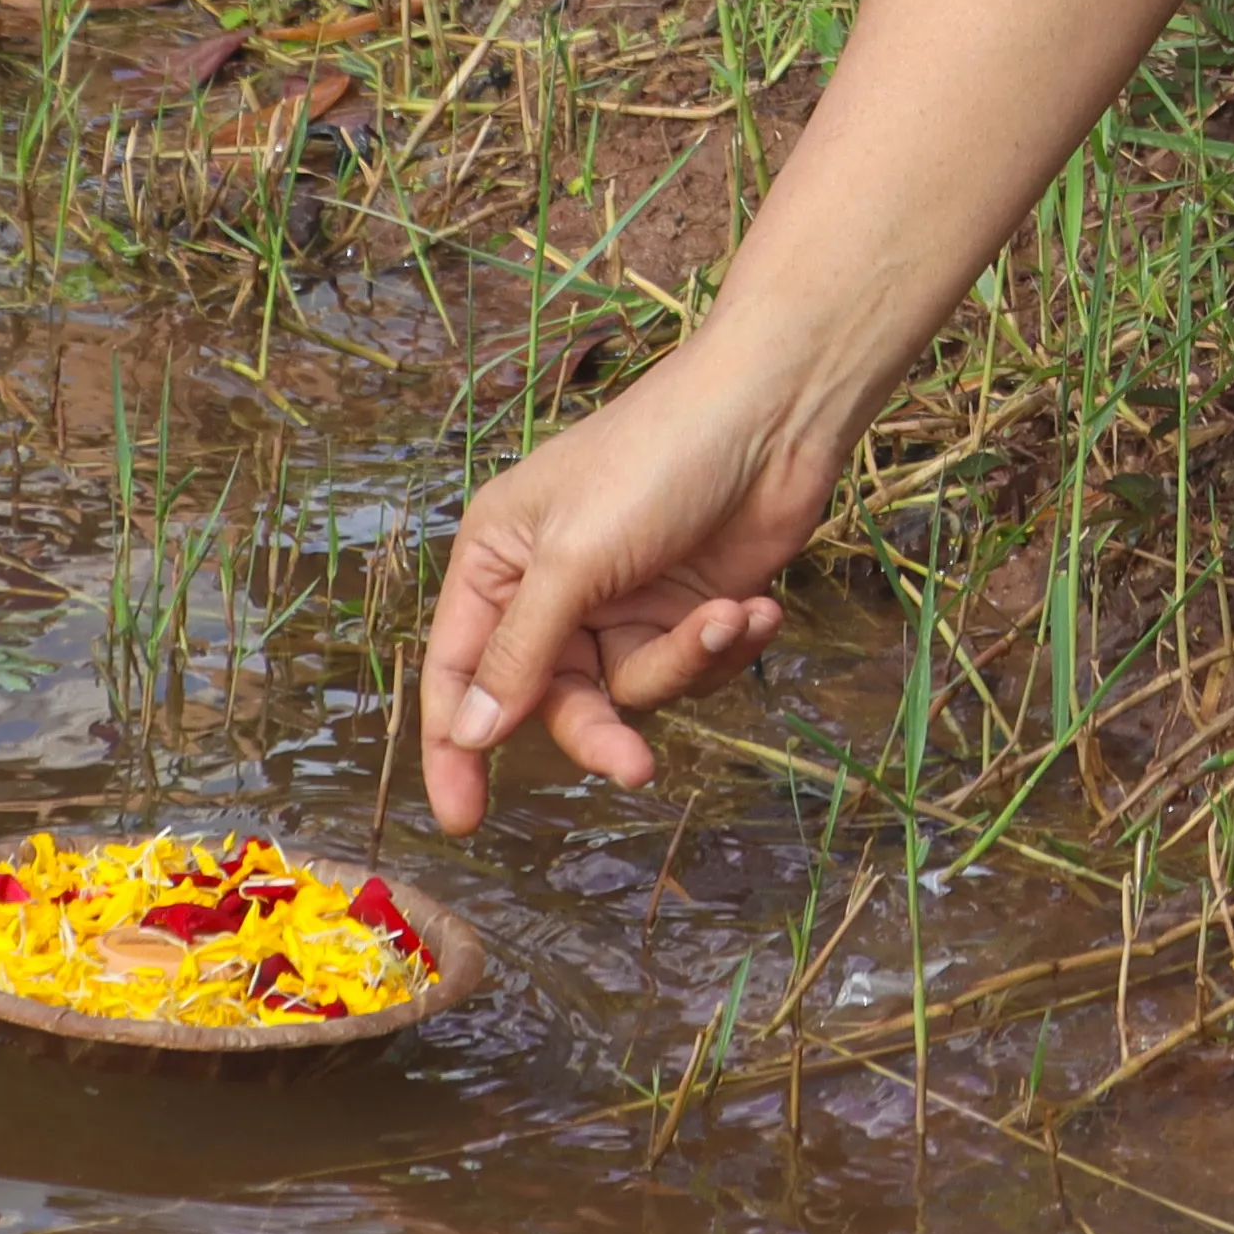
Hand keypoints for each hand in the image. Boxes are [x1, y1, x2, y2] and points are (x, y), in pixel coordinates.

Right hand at [411, 336, 842, 832]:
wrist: (778, 413)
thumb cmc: (659, 457)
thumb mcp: (574, 558)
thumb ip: (520, 652)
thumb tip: (470, 734)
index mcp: (499, 558)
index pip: (458, 671)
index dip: (456, 748)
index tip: (463, 820)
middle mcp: (553, 586)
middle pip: (552, 700)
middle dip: (600, 728)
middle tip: (635, 765)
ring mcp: (623, 599)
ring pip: (630, 690)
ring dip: (682, 662)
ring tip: (727, 617)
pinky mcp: (687, 607)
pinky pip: (688, 669)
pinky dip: (723, 647)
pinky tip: (755, 609)